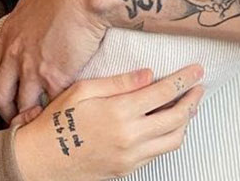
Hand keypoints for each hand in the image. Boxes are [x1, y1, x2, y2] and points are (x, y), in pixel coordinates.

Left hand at [0, 0, 105, 121]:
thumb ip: (31, 8)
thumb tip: (39, 2)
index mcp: (9, 33)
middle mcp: (16, 54)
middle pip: (1, 93)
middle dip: (4, 110)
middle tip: (11, 119)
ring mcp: (33, 69)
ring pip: (22, 105)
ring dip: (27, 117)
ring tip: (35, 125)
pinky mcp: (55, 79)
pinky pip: (51, 104)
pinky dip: (54, 112)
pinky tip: (60, 116)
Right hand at [13, 65, 204, 180]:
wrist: (41, 160)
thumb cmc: (56, 121)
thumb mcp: (82, 90)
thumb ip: (119, 82)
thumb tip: (148, 74)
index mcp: (120, 112)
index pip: (164, 93)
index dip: (185, 80)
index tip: (197, 70)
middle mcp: (130, 137)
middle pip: (177, 118)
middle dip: (192, 100)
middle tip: (199, 87)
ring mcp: (131, 156)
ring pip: (174, 140)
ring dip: (185, 121)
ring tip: (186, 106)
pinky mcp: (127, 169)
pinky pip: (159, 153)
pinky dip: (170, 137)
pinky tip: (165, 125)